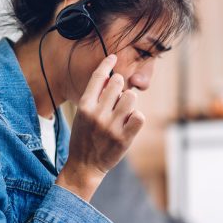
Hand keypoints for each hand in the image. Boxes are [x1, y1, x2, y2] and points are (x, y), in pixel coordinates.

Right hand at [56, 55, 144, 200]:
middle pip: (119, 83)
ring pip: (131, 97)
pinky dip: (137, 118)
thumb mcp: (83, 115)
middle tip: (118, 99)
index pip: (98, 77)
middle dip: (121, 87)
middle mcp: (97, 114)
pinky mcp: (124, 138)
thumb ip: (95, 98)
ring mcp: (111, 126)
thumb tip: (110, 78)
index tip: (114, 57)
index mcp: (84, 106)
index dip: (107, 64)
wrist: (84, 166)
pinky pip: (139, 116)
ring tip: (124, 112)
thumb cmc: (85, 138)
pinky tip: (130, 123)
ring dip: (130, 102)